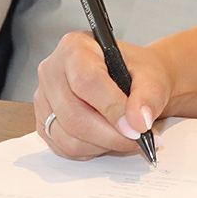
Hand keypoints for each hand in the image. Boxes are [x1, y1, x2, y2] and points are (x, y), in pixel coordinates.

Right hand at [34, 32, 170, 159]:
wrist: (133, 78)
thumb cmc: (137, 71)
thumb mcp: (152, 74)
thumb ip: (148, 96)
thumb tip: (139, 122)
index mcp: (74, 47)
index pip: (86, 81)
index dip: (112, 107)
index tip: (135, 126)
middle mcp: (52, 71)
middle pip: (74, 116)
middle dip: (111, 135)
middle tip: (137, 138)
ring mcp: (43, 99)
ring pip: (69, 137)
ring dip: (103, 145)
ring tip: (126, 137)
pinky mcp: (43, 122)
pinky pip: (64, 148)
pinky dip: (91, 150)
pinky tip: (108, 138)